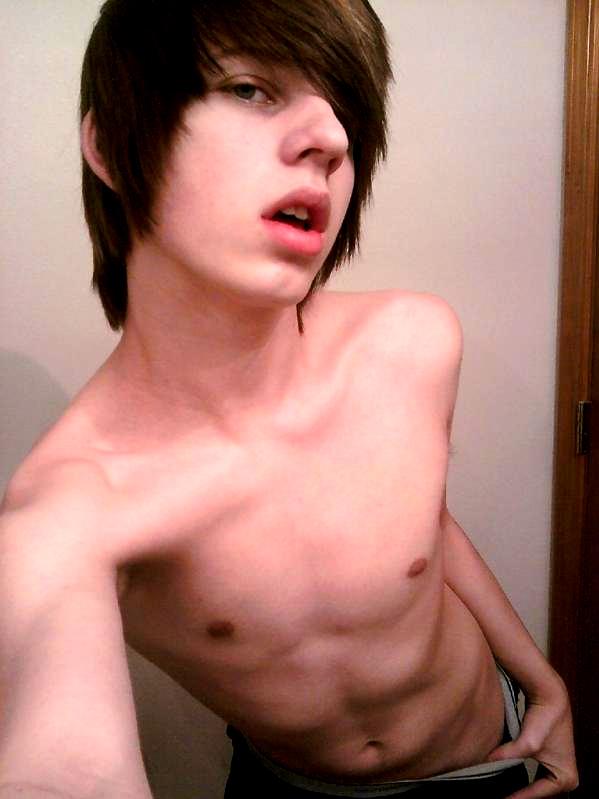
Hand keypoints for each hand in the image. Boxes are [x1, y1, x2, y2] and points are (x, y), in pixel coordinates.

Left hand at [487, 681, 577, 797]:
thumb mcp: (526, 742)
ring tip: (501, 791)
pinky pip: (535, 776)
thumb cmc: (543, 719)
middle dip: (519, 794)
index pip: (536, 794)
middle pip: (537, 793)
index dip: (516, 797)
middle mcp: (567, 777)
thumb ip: (507, 755)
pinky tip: (507, 779)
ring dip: (520, 787)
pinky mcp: (551, 759)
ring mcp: (559, 768)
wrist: (549, 695)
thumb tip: (485, 762)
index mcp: (566, 779)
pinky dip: (522, 777)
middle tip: (500, 795)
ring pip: (535, 785)